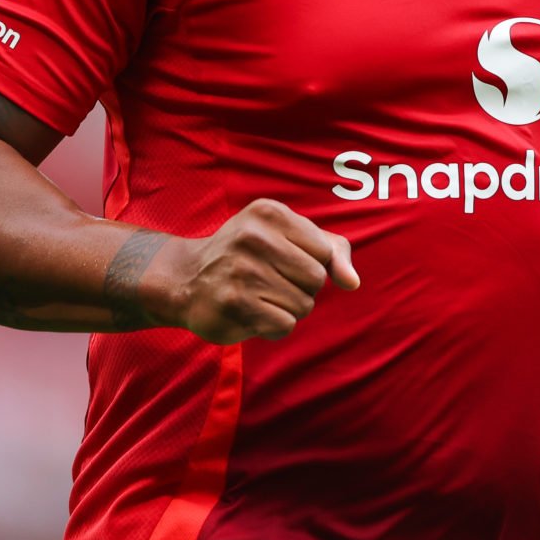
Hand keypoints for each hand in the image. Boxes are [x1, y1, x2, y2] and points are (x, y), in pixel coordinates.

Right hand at [160, 199, 359, 343]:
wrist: (186, 279)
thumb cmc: (249, 255)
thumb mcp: (288, 236)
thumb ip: (332, 250)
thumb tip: (352, 282)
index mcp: (269, 213)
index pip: (325, 251)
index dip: (312, 263)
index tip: (283, 259)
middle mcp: (253, 237)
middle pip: (316, 279)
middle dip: (301, 288)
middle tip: (270, 280)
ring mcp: (241, 271)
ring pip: (303, 305)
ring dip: (288, 309)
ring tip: (259, 296)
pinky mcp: (234, 304)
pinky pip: (285, 326)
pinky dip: (274, 326)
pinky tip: (252, 313)